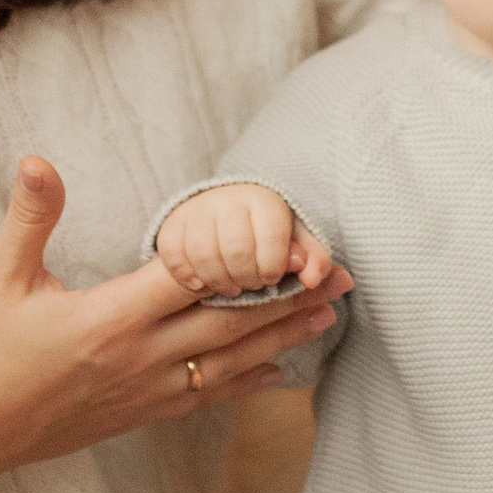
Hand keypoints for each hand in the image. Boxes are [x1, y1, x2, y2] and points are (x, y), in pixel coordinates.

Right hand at [0, 158, 346, 484]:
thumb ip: (30, 216)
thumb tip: (36, 160)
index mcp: (108, 318)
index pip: (191, 279)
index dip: (244, 258)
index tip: (292, 240)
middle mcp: (137, 358)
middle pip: (229, 322)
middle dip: (288, 297)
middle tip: (341, 277)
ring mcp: (141, 392)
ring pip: (227, 363)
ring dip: (281, 338)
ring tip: (327, 316)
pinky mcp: (136, 415)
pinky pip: (203, 398)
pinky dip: (244, 382)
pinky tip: (276, 373)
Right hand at [155, 181, 333, 299]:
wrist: (222, 212)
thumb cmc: (267, 235)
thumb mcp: (296, 241)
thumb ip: (314, 260)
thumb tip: (324, 279)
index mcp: (264, 200)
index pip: (272, 236)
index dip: (274, 265)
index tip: (274, 278)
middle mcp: (226, 200)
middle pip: (237, 251)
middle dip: (249, 280)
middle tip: (254, 288)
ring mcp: (194, 214)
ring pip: (205, 257)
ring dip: (221, 284)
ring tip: (232, 292)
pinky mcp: (169, 229)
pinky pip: (174, 258)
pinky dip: (188, 278)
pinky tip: (202, 288)